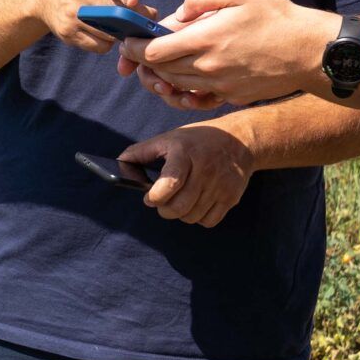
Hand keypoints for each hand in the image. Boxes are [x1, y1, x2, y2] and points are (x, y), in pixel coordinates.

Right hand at [27, 0, 174, 52]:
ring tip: (124, 21)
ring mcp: (71, 14)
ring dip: (124, 31)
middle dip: (136, 17)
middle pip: (115, 10)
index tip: (134, 1)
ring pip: (110, 32)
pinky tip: (106, 30)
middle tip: (145, 15)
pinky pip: (100, 46)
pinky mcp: (67, 34)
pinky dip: (109, 41)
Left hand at [118, 0, 330, 102]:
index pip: (154, 52)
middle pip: (160, 72)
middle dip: (143, 63)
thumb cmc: (275, 15)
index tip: (128, 41)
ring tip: (155, 64)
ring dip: (161, 77)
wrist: (308, 50)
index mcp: (205, 40)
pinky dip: (183, 92)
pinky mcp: (231, 97)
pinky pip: (197, 99)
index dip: (135, 48)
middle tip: (136, 52)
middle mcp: (208, 68)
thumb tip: (178, 12)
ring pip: (176, 87)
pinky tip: (181, 82)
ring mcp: (219, 86)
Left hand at [119, 123, 253, 227]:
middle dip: (164, 210)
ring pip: (191, 217)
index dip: (156, 196)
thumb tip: (119, 163)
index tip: (149, 197)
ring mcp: (220, 185)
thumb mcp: (170, 138)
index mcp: (186, 152)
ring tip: (180, 200)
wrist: (240, 140)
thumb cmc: (197, 140)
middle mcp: (205, 169)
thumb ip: (141, 151)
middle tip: (161, 202)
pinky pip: (208, 221)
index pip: (170, 183)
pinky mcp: (231, 197)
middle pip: (179, 207)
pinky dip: (198, 218)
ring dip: (180, 214)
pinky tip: (196, 204)